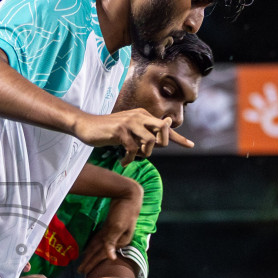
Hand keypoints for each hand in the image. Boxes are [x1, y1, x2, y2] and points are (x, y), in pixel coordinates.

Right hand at [72, 109, 192, 163]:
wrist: (86, 126)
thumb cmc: (108, 130)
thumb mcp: (128, 130)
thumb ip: (142, 133)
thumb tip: (157, 140)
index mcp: (143, 115)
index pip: (164, 127)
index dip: (178, 138)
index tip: (191, 145)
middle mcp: (139, 116)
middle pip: (162, 132)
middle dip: (160, 146)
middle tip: (145, 153)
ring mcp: (130, 123)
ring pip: (150, 142)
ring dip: (143, 154)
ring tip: (132, 157)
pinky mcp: (120, 131)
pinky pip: (133, 149)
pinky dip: (129, 159)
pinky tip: (123, 162)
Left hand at [78, 190, 141, 275]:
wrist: (129, 194)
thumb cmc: (124, 210)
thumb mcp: (117, 226)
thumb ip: (112, 242)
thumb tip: (111, 259)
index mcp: (120, 241)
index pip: (102, 255)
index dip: (92, 263)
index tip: (82, 270)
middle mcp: (117, 239)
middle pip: (100, 252)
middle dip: (90, 261)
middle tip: (79, 271)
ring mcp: (113, 232)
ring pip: (99, 246)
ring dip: (91, 254)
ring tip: (83, 263)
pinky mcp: (110, 226)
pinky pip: (100, 238)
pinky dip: (94, 244)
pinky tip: (89, 249)